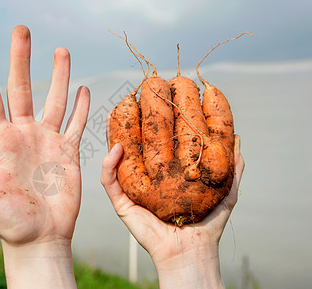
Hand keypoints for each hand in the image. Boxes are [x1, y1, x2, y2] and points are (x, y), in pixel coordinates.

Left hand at [0, 25, 89, 287]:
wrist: (38, 237)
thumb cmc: (5, 220)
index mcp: (0, 139)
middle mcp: (23, 134)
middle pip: (22, 88)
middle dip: (21, 58)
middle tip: (22, 29)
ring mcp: (47, 140)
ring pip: (54, 100)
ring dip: (58, 76)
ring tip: (60, 50)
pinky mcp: (68, 152)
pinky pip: (75, 124)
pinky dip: (80, 107)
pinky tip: (82, 88)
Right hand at [101, 115, 243, 287]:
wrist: (191, 251)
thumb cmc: (207, 223)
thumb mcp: (225, 189)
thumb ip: (232, 165)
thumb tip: (238, 137)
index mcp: (166, 170)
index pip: (158, 139)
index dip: (157, 119)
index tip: (160, 99)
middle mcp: (148, 175)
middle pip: (136, 141)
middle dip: (133, 117)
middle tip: (134, 96)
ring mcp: (133, 186)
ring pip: (119, 155)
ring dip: (114, 132)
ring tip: (114, 110)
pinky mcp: (122, 201)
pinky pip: (110, 180)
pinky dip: (109, 163)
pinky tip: (117, 146)